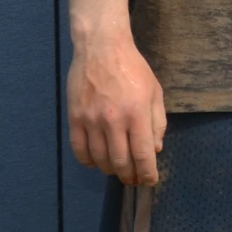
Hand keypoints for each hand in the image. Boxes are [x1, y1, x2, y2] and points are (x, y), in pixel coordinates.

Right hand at [68, 37, 166, 185]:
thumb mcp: (155, 93)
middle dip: (129, 176)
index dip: (147, 173)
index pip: (142, 155)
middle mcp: (113, 120)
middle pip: (120, 161)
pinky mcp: (74, 118)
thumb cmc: (134, 69)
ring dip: (110, 170)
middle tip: (133, 180)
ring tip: (118, 171)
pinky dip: (88, 161)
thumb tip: (155, 150)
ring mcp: (91, 120)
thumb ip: (157, 122)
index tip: (150, 182)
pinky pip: (79, 149)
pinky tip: (96, 162)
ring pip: (99, 159)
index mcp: (137, 114)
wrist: (102, 49)